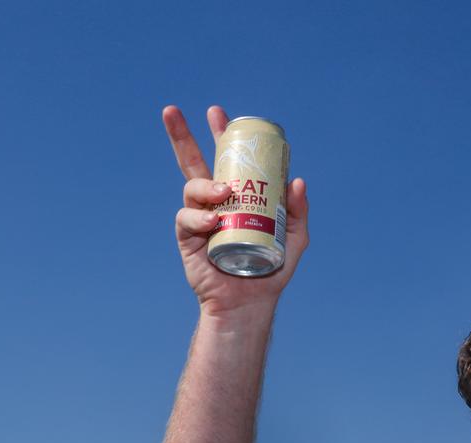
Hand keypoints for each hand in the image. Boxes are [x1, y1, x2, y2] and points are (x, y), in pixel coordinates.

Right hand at [163, 105, 309, 319]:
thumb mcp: (294, 238)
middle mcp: (212, 202)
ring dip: (205, 185)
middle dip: (181, 135)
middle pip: (192, 162)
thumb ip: (298, 211)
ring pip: (191, 188)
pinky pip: (187, 219)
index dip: (220, 135)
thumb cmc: (271, 269)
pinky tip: (214, 221)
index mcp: (235, 195)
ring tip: (223, 193)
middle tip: (172, 111)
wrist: (250, 303)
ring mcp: (197, 218)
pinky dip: (199, 217)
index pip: (225, 158)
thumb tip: (298, 180)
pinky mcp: (188, 239)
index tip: (217, 113)